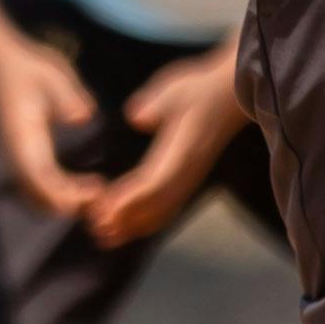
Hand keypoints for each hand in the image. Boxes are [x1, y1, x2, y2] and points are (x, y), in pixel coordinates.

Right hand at [0, 38, 105, 224]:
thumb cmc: (25, 66)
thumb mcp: (50, 74)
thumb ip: (66, 96)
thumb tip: (83, 116)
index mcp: (23, 136)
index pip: (38, 177)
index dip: (63, 193)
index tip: (94, 191)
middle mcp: (16, 152)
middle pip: (37, 195)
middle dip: (68, 202)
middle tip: (103, 193)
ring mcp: (17, 155)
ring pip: (36, 195)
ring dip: (64, 200)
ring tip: (97, 191)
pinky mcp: (23, 154)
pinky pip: (38, 185)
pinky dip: (59, 193)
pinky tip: (84, 185)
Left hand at [85, 49, 248, 245]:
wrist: (230, 96)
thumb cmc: (201, 89)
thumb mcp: (177, 88)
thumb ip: (156, 103)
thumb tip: (136, 116)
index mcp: (183, 151)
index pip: (155, 181)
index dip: (130, 198)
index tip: (105, 207)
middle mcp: (187, 172)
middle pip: (156, 206)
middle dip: (125, 219)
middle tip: (94, 226)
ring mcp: (189, 180)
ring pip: (162, 212)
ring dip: (133, 226)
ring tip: (103, 235)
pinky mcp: (187, 180)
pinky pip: (167, 209)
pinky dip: (145, 221)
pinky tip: (127, 227)